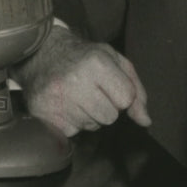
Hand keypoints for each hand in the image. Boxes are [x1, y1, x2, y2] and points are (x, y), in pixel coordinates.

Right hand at [14, 26, 150, 137]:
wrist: (41, 54)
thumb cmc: (84, 57)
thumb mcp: (114, 61)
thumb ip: (135, 89)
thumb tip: (145, 121)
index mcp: (97, 62)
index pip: (126, 99)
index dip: (121, 95)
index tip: (109, 84)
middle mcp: (76, 80)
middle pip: (110, 117)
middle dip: (106, 107)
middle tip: (91, 91)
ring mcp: (57, 99)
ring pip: (92, 126)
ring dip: (89, 115)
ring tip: (77, 97)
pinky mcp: (44, 115)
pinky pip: (72, 133)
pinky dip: (71, 123)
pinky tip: (65, 105)